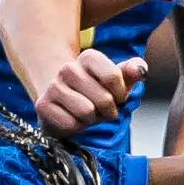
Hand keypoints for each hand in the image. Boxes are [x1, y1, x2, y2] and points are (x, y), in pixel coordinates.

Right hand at [33, 50, 148, 136]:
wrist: (61, 101)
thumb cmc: (94, 91)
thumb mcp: (117, 82)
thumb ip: (132, 72)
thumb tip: (140, 70)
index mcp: (89, 57)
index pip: (113, 76)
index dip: (120, 94)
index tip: (115, 97)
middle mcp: (68, 68)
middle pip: (104, 99)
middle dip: (107, 110)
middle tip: (99, 108)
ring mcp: (53, 86)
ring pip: (87, 112)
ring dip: (91, 119)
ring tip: (86, 113)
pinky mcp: (42, 105)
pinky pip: (70, 124)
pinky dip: (75, 127)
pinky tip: (71, 118)